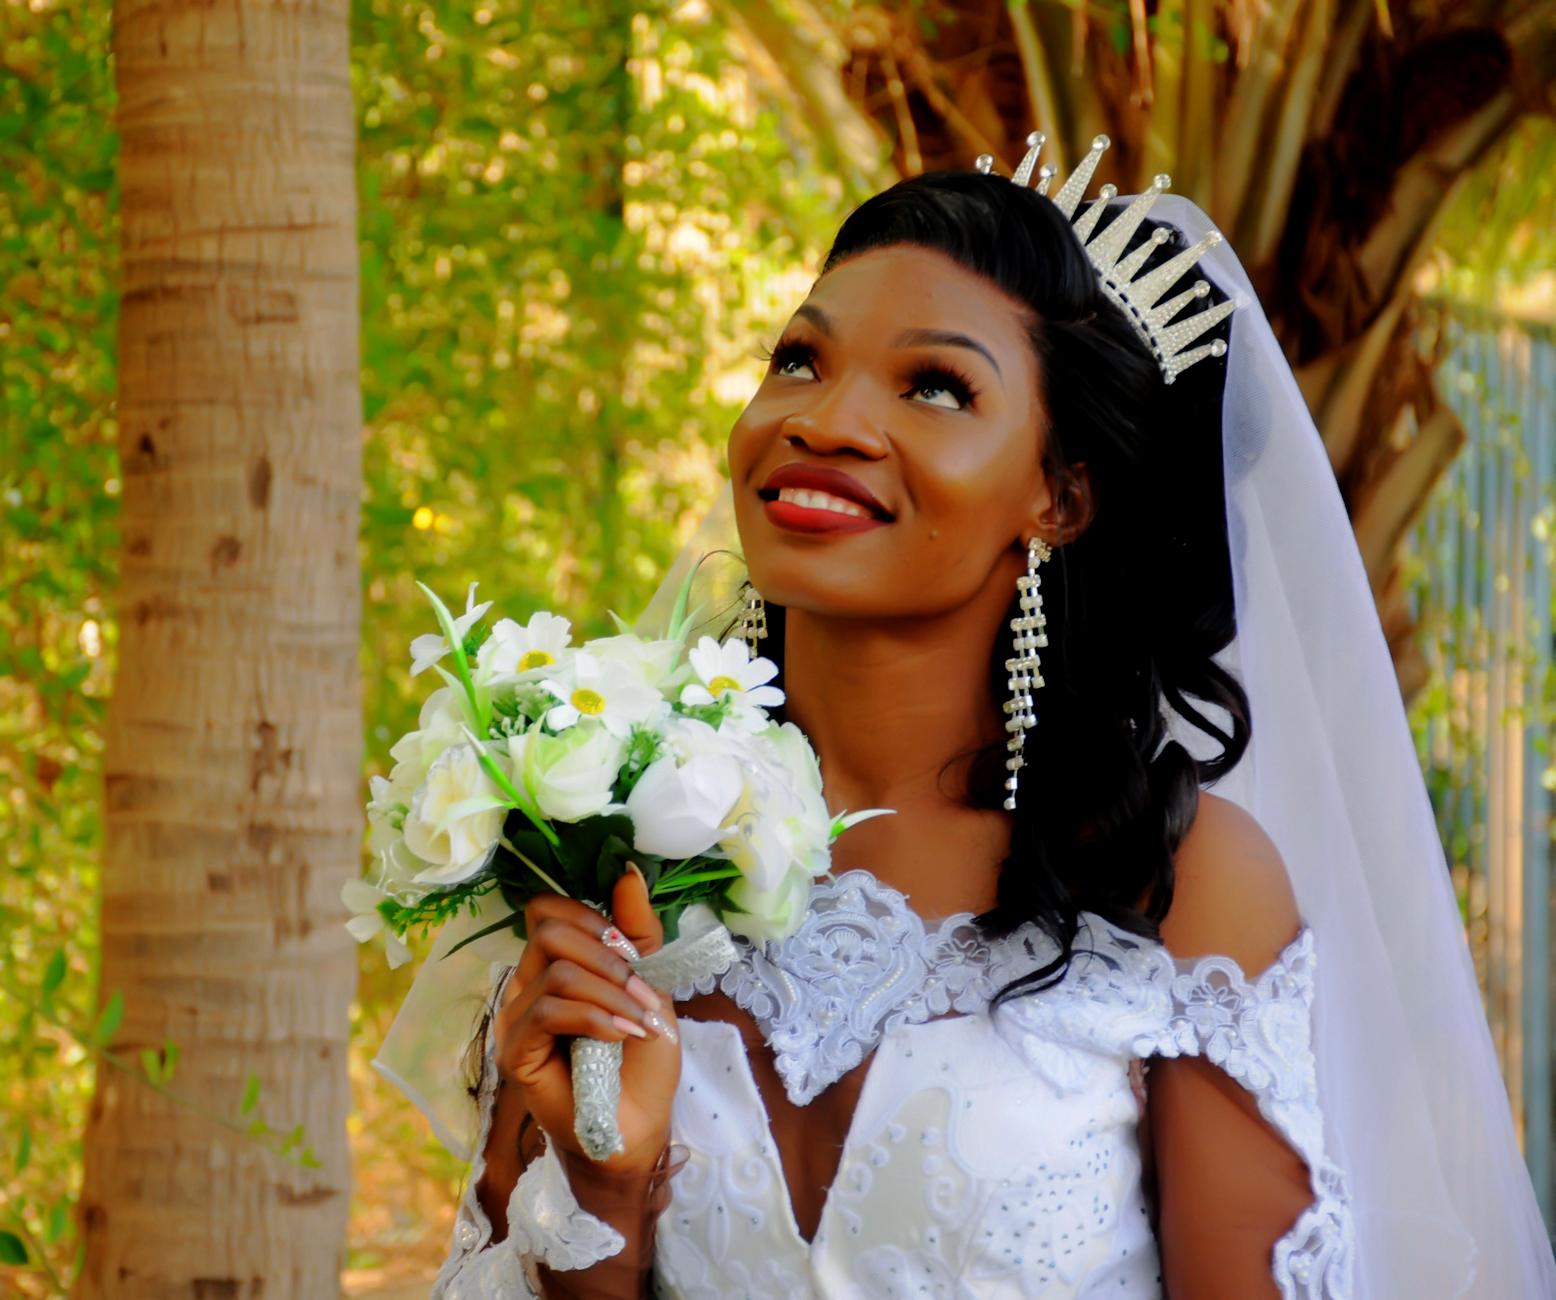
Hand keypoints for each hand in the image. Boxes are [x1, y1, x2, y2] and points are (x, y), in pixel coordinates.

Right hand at [494, 869, 679, 1180]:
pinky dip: (594, 1017)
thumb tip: (628, 871)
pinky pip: (547, 1011)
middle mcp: (525, 985)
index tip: (633, 951)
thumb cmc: (641, 1060)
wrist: (638, 1127)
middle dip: (608, 957)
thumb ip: (638, 932)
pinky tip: (622, 1035)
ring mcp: (515, 1019)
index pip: (546, 908)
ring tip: (641, 1022)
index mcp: (553, 964)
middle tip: (644, 993)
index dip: (591, 917)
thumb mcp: (652, 984)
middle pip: (548, 929)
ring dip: (611, 993)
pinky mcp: (516, 1053)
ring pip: (556, 971)